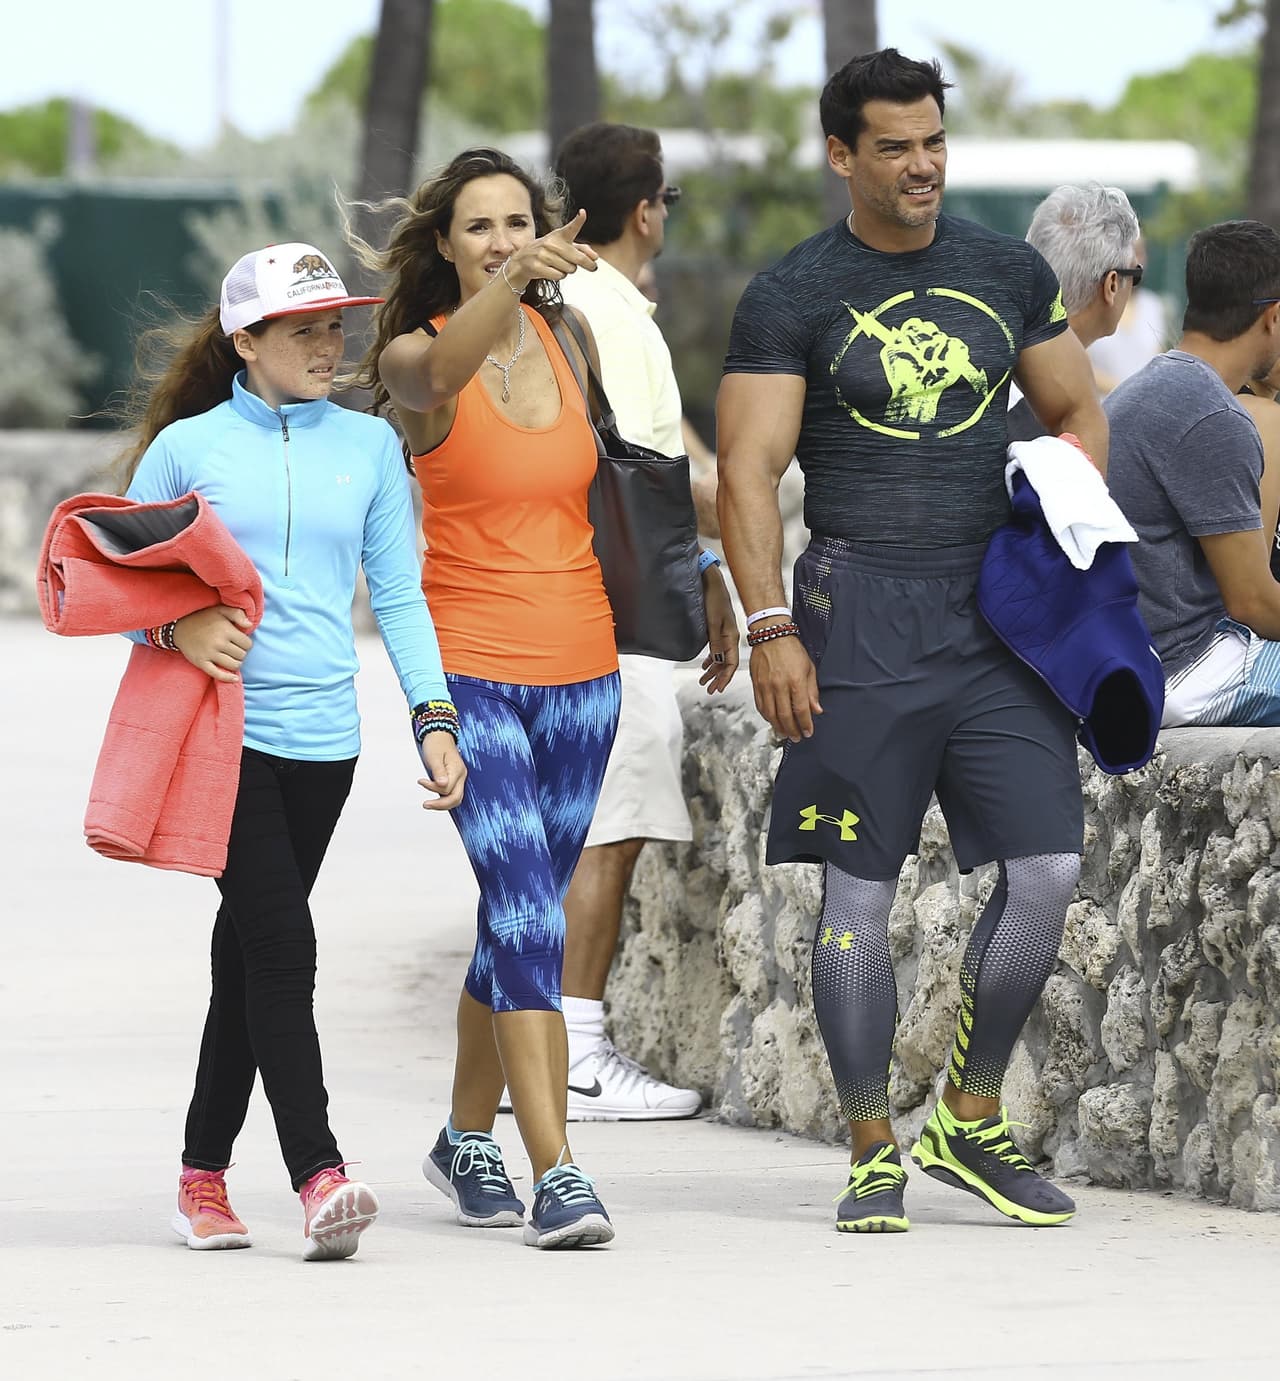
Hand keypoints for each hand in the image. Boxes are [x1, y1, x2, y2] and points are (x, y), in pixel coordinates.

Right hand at [173, 605, 252, 681]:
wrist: (179, 626)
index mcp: (225, 630)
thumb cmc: (204, 618)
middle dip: (241, 653)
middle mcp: (218, 642)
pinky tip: (234, 678)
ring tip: (231, 658)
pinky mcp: (201, 662)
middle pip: (241, 655)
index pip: (247, 644)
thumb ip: (238, 614)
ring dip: (236, 663)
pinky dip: (228, 678)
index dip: (246, 644)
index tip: (240, 642)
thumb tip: (250, 625)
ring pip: (233, 665)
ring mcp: (209, 654)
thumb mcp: (221, 610)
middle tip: (234, 649)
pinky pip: (218, 674)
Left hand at [418, 731, 466, 810]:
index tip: (420, 781)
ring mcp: (459, 778)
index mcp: (457, 770)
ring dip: (442, 803)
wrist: (439, 734)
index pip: (447, 788)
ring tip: (428, 804)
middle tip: (426, 804)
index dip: (433, 788)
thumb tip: (442, 785)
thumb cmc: (436, 743)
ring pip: (455, 798)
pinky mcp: (455, 779)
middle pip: (456, 798)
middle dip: (441, 805)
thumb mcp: (434, 757)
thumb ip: (438, 772)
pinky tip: (433, 796)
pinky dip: (442, 797)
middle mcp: (461, 776)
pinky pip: (451, 793)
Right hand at [505, 208, 597, 288]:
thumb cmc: (548, 252)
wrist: (522, 260)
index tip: (583, 213)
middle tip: (590, 266)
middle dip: (586, 264)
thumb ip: (582, 250)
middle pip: (578, 259)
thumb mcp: (563, 246)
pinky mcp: (537, 266)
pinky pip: (559, 276)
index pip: (570, 228)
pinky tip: (551, 271)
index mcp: (558, 235)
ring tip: (558, 265)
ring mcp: (543, 254)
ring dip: (568, 270)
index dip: (578, 221)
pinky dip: (559, 276)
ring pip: (570, 269)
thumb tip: (595, 257)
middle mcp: (551, 243)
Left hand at [699, 564, 738, 692]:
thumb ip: (714, 642)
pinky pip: (716, 649)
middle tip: (709, 689)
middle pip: (725, 663)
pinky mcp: (717, 628)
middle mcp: (729, 636)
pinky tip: (705, 664)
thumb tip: (715, 661)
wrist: (710, 580)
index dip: (725, 677)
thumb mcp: (713, 622)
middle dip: (717, 677)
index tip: (718, 689)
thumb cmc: (713, 598)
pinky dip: (711, 659)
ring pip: (720, 657)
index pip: (731, 663)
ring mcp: (723, 632)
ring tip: (703, 680)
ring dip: (712, 670)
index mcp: (731, 636)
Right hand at [749, 629, 821, 741]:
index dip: (805, 724)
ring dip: (778, 727)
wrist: (771, 635)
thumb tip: (816, 710)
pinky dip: (767, 717)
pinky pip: (761, 706)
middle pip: (785, 716)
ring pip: (771, 714)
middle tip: (797, 737)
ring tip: (785, 733)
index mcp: (795, 681)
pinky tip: (773, 720)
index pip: (801, 710)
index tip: (808, 732)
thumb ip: (812, 691)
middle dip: (792, 730)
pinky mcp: (756, 685)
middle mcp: (779, 685)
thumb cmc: (791, 649)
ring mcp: (766, 686)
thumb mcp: (809, 668)